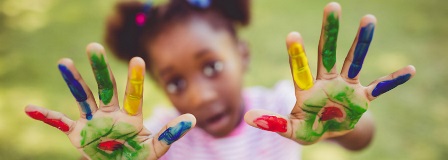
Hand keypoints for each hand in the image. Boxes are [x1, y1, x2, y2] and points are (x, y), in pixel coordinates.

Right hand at [24, 43, 195, 158]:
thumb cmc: (137, 157)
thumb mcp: (155, 148)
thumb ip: (170, 133)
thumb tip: (193, 118)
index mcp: (130, 115)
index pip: (133, 94)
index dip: (134, 78)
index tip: (138, 59)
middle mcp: (110, 112)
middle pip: (104, 87)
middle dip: (99, 69)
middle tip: (94, 47)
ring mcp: (93, 120)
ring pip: (82, 97)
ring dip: (74, 82)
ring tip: (65, 62)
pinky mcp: (78, 133)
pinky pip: (60, 123)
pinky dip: (46, 117)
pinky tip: (30, 108)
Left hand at [244, 2, 414, 144]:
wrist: (328, 131)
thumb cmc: (308, 127)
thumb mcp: (291, 129)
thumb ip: (273, 122)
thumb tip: (247, 117)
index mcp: (307, 88)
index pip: (300, 68)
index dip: (296, 53)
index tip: (292, 34)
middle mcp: (326, 81)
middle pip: (327, 52)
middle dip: (329, 31)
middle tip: (331, 7)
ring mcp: (346, 86)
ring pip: (354, 60)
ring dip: (361, 42)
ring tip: (368, 19)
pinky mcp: (362, 97)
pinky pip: (379, 88)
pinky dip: (392, 81)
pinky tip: (409, 71)